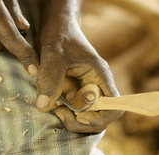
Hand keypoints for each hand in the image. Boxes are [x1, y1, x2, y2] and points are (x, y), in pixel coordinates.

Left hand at [33, 16, 123, 132]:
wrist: (57, 28)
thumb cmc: (59, 36)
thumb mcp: (53, 55)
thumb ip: (49, 79)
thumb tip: (44, 107)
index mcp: (100, 76)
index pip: (115, 106)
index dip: (100, 118)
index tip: (79, 115)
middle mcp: (97, 86)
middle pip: (100, 118)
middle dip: (81, 122)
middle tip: (60, 112)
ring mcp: (87, 91)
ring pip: (88, 118)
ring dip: (72, 119)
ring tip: (56, 108)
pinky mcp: (77, 93)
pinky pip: (76, 111)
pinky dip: (66, 114)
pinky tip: (54, 104)